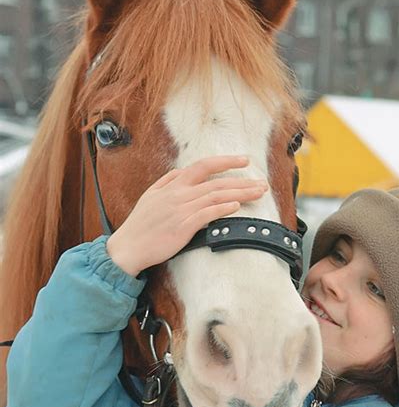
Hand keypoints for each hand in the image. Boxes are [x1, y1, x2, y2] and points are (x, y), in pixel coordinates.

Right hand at [106, 156, 267, 276]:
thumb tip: (181, 172)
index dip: (226, 161)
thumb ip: (167, 181)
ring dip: (240, 193)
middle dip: (243, 181)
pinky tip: (237, 207)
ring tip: (258, 193)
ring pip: (216, 196)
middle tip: (262, 183)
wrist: (128, 247)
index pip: (203, 166)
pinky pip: (207, 214)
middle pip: (217, 182)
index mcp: (173, 185)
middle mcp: (179, 194)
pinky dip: (223, 209)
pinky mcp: (183, 227)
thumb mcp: (150, 196)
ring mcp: (181, 210)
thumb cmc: (140, 224)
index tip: (244, 160)